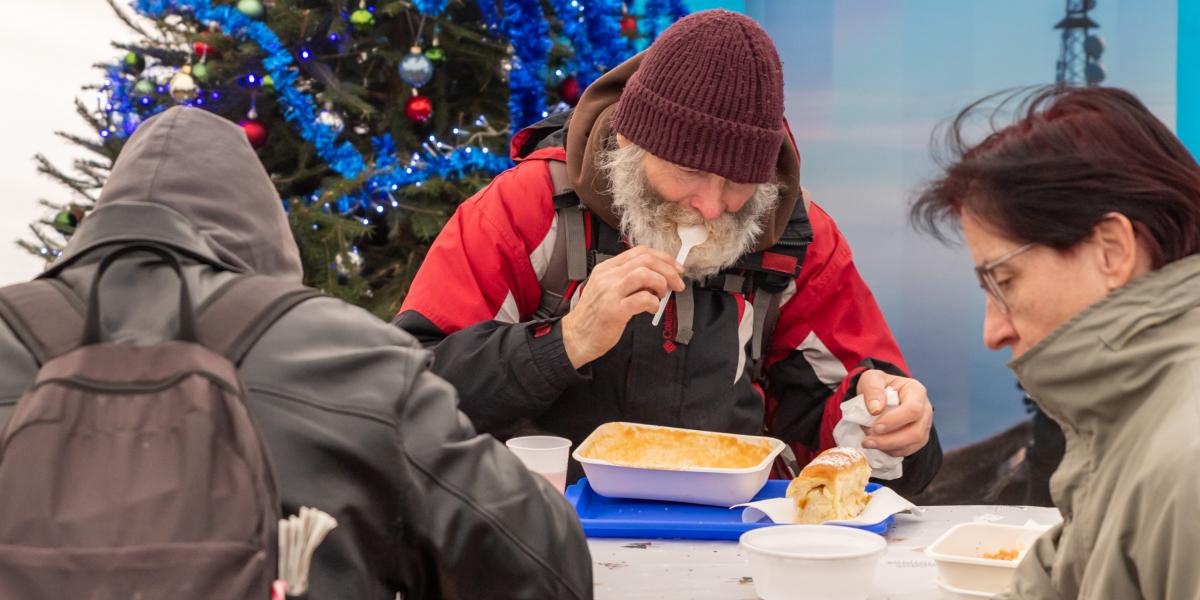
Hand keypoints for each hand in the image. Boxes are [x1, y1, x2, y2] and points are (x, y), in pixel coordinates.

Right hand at [561, 246, 684, 368]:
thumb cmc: (595, 315)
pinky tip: (651, 309)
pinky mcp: (614, 310)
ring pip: (645, 274)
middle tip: (677, 283)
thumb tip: (657, 276)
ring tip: (661, 295)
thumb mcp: (607, 289)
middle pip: (646, 260)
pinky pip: (643, 299)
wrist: (576, 337)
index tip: (675, 268)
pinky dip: (653, 303)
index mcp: (607, 268)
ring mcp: (610, 292)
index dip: (663, 258)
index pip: (640, 251)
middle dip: (668, 270)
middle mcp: (608, 276)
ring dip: (661, 284)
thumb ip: (628, 279)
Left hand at [857, 369, 932, 457]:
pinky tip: (877, 446)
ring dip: (889, 447)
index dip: (895, 421)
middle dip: (890, 440)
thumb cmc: (878, 385)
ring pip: (913, 444)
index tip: (875, 427)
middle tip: (867, 441)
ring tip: (868, 443)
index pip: (913, 409)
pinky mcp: (917, 438)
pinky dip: (891, 451)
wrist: (880, 395)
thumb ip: (873, 390)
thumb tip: (875, 410)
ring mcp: (923, 425)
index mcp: (916, 391)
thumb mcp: (871, 379)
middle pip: (916, 432)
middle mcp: (925, 409)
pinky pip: (908, 450)